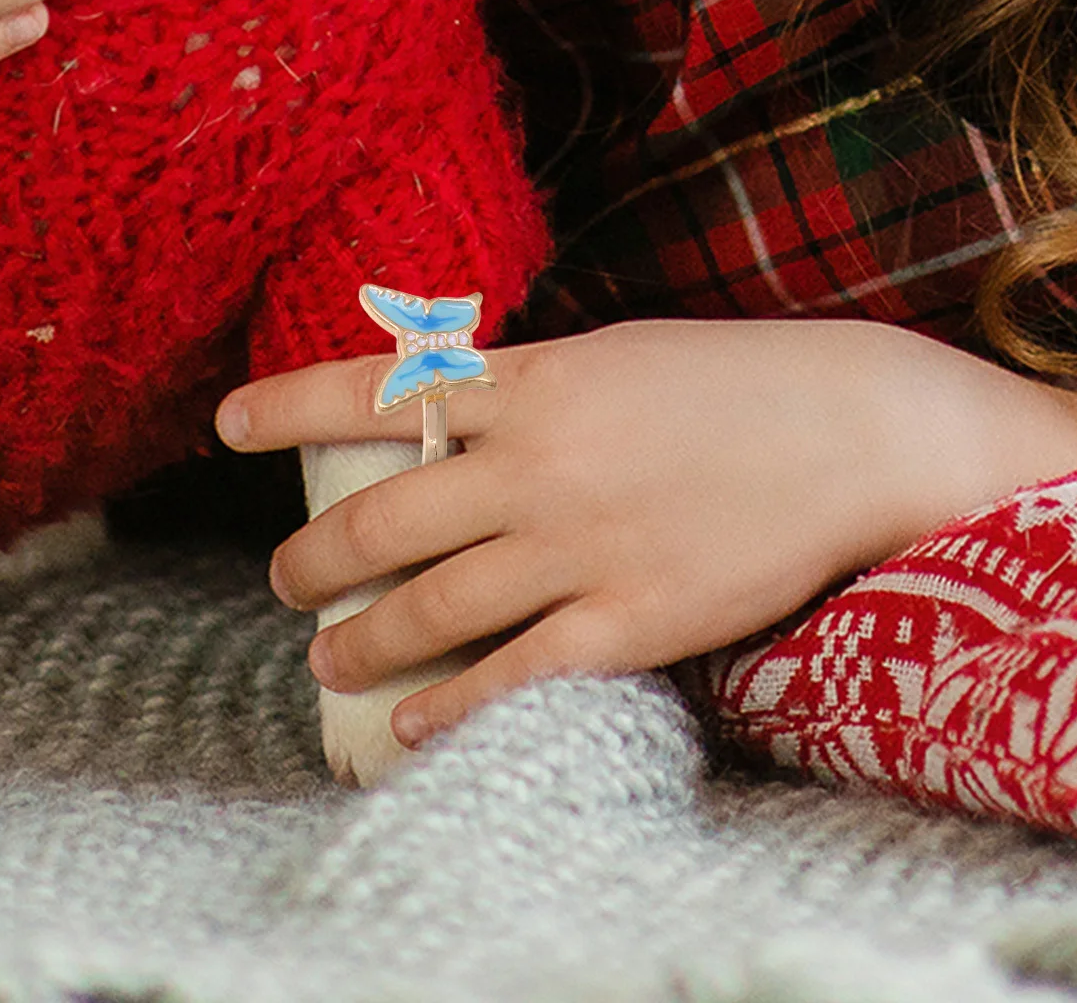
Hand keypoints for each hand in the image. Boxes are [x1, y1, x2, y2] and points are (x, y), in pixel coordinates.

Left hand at [218, 318, 1076, 746]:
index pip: (377, 391)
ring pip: (428, 608)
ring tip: (324, 652)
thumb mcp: (610, 356)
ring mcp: (578, 548)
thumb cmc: (731, 381)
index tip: (227, 422)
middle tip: (285, 577)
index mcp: (530, 383)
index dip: (288, 406)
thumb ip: (524, 389)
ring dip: (358, 638)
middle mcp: (535, 465)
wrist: (849, 427)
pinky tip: (410, 721)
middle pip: (380, 523)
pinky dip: (449, 703)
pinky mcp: (629, 621)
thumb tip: (444, 417)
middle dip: (312, 559)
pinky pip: (513, 674)